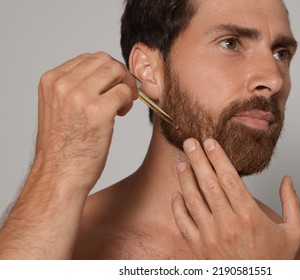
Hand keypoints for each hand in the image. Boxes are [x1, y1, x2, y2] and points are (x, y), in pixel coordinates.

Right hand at [0, 52, 136, 258]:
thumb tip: (106, 74)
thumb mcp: (59, 108)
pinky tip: (121, 114)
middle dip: (120, 75)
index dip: (106, 71)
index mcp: (52, 80)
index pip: (88, 58)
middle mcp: (63, 84)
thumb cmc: (64, 146)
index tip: (111, 86)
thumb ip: (75, 87)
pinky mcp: (98, 112)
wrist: (60, 175)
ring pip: (116, 71)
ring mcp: (79, 97)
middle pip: (105, 60)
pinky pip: (124, 92)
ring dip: (126, 85)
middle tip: (123, 93)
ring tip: (121, 104)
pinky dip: (129, 100)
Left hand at [171, 138, 299, 258]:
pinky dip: (178, 206)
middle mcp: (227, 224)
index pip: (229, 179)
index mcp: (250, 217)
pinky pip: (183, 223)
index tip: (210, 142)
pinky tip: (177, 193)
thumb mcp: (294, 233)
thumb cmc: (274, 261)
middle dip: (198, 159)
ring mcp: (210, 237)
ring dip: (185, 179)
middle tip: (190, 142)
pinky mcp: (199, 248)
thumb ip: (292, 203)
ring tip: (182, 162)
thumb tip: (287, 179)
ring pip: (193, 200)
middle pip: (208, 184)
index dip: (218, 157)